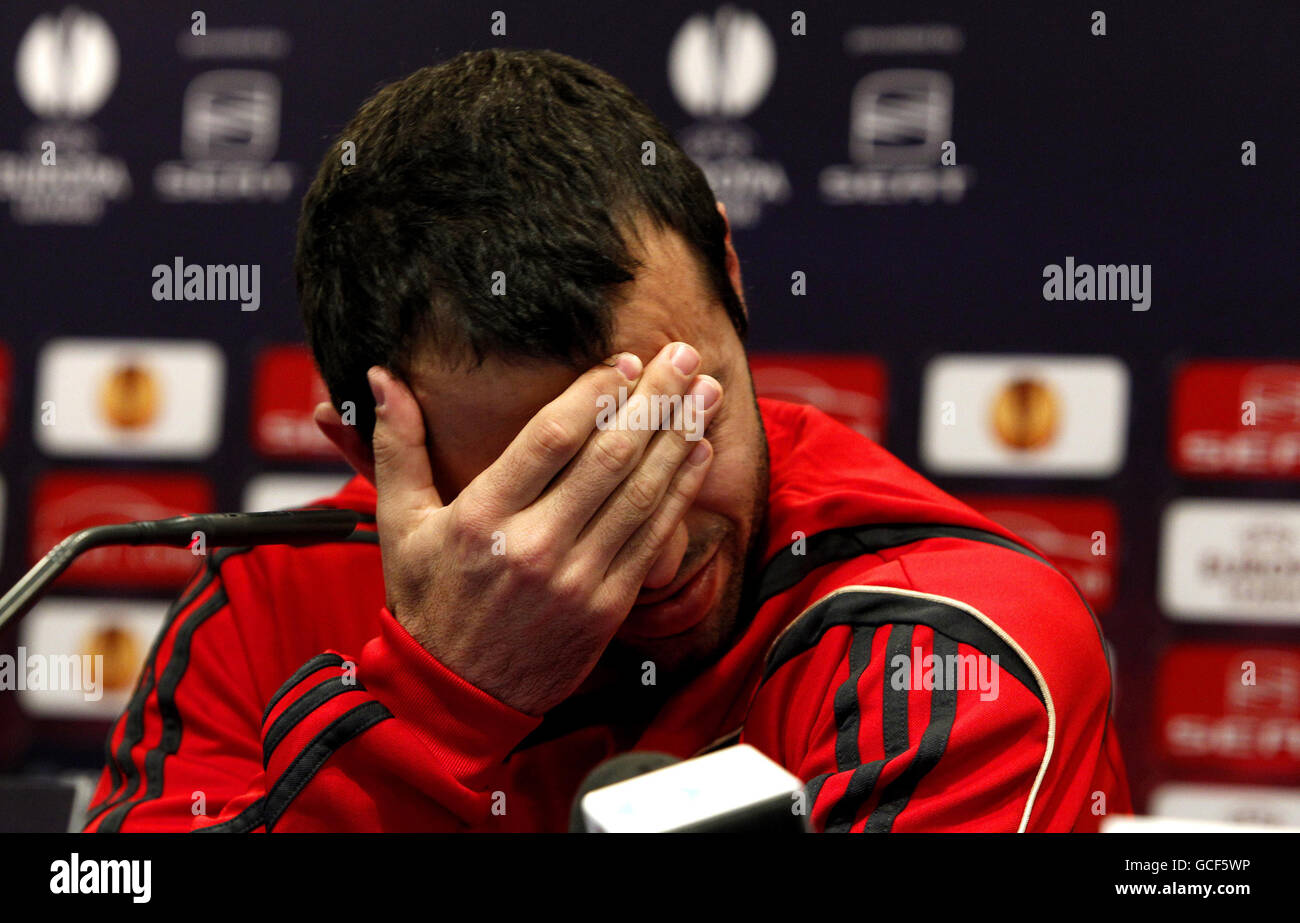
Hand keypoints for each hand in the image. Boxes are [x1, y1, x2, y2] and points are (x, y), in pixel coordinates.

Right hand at [368, 342, 722, 714]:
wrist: (456, 697)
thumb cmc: (428, 602)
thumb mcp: (399, 523)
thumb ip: (395, 445)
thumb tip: (380, 377)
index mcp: (481, 517)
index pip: (551, 439)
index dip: (595, 393)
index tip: (624, 360)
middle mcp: (534, 546)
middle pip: (609, 458)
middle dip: (654, 400)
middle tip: (685, 356)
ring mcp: (577, 579)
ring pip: (641, 494)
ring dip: (680, 437)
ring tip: (707, 392)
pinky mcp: (606, 606)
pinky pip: (653, 538)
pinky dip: (680, 492)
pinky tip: (700, 453)